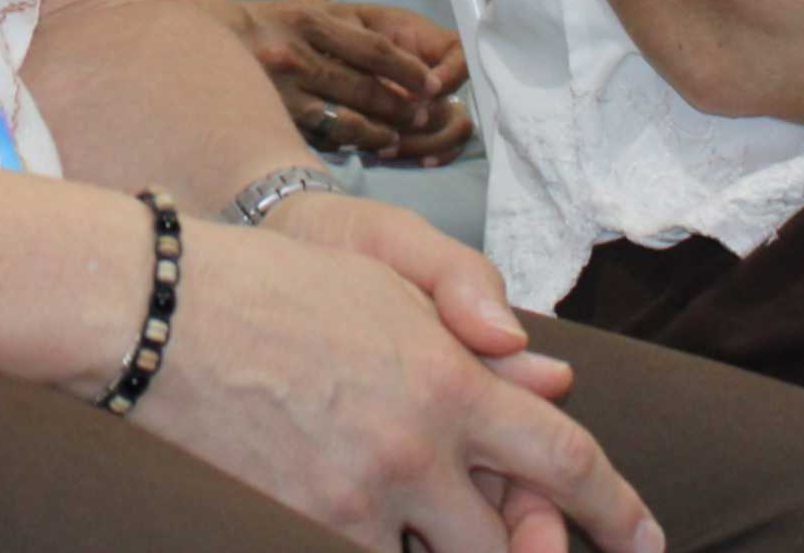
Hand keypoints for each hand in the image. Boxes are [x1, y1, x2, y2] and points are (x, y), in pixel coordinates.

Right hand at [129, 215, 659, 552]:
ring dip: (441, 550)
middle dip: (530, 552)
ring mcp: (356, 500)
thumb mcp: (387, 278)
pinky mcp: (295, 529)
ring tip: (421, 518)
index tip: (649, 542)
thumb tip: (554, 378)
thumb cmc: (271, 284)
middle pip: (512, 546)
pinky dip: (378, 547)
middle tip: (530, 543)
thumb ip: (477, 324)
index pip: (566, 462)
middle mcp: (415, 450)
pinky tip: (368, 520)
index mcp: (449, 379)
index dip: (620, 511)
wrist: (154, 311)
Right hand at [204, 0, 472, 160]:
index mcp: (309, 20)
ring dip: (385, 129)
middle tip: (429, 114)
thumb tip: (398, 56)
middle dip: (404, 105)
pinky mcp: (273, 118)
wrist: (194, 42)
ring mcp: (282, 91)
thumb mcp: (302, 10)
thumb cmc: (261, 26)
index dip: (409, 69)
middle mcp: (296, 54)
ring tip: (404, 133)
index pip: (374, 49)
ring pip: (349, 117)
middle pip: (366, 86)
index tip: (433, 84)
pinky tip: (373, 145)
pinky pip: (323, 135)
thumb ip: (346, 29)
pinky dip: (355, 142)